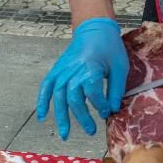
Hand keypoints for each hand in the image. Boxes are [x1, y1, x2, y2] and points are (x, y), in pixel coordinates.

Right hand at [36, 17, 128, 139]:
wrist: (94, 28)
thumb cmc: (110, 47)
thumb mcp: (120, 66)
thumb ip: (116, 89)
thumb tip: (113, 109)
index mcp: (91, 68)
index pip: (92, 93)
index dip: (100, 105)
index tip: (107, 112)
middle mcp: (73, 70)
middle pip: (73, 98)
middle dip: (82, 117)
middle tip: (91, 131)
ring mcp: (62, 70)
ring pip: (58, 96)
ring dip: (61, 116)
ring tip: (65, 134)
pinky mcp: (57, 69)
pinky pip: (46, 86)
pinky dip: (42, 101)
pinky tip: (42, 116)